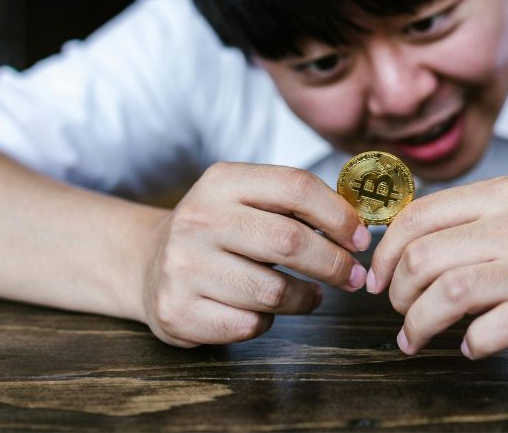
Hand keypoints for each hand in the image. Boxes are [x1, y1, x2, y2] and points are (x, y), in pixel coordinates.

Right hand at [141, 162, 369, 346]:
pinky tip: (261, 309)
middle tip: (353, 276)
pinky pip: (249, 324)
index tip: (360, 239)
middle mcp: (197, 219)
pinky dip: (267, 321)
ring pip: (274, 292)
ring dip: (305, 298)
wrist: (147, 263)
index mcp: (221, 182)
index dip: (338, 215)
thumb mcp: (245, 199)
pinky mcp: (178, 311)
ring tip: (310, 295)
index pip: (296, 187)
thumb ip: (295, 204)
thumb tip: (358, 226)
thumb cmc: (217, 232)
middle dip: (334, 263)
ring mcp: (183, 267)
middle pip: (290, 241)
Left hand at [368, 177, 507, 362]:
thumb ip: (464, 222)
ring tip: (416, 339)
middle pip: (423, 258)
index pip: (415, 217)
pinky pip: (493, 329)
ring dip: (419, 324)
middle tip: (401, 315)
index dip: (384, 256)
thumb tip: (393, 248)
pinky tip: (473, 347)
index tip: (378, 282)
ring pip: (448, 292)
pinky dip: (471, 343)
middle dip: (396, 295)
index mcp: (500, 196)